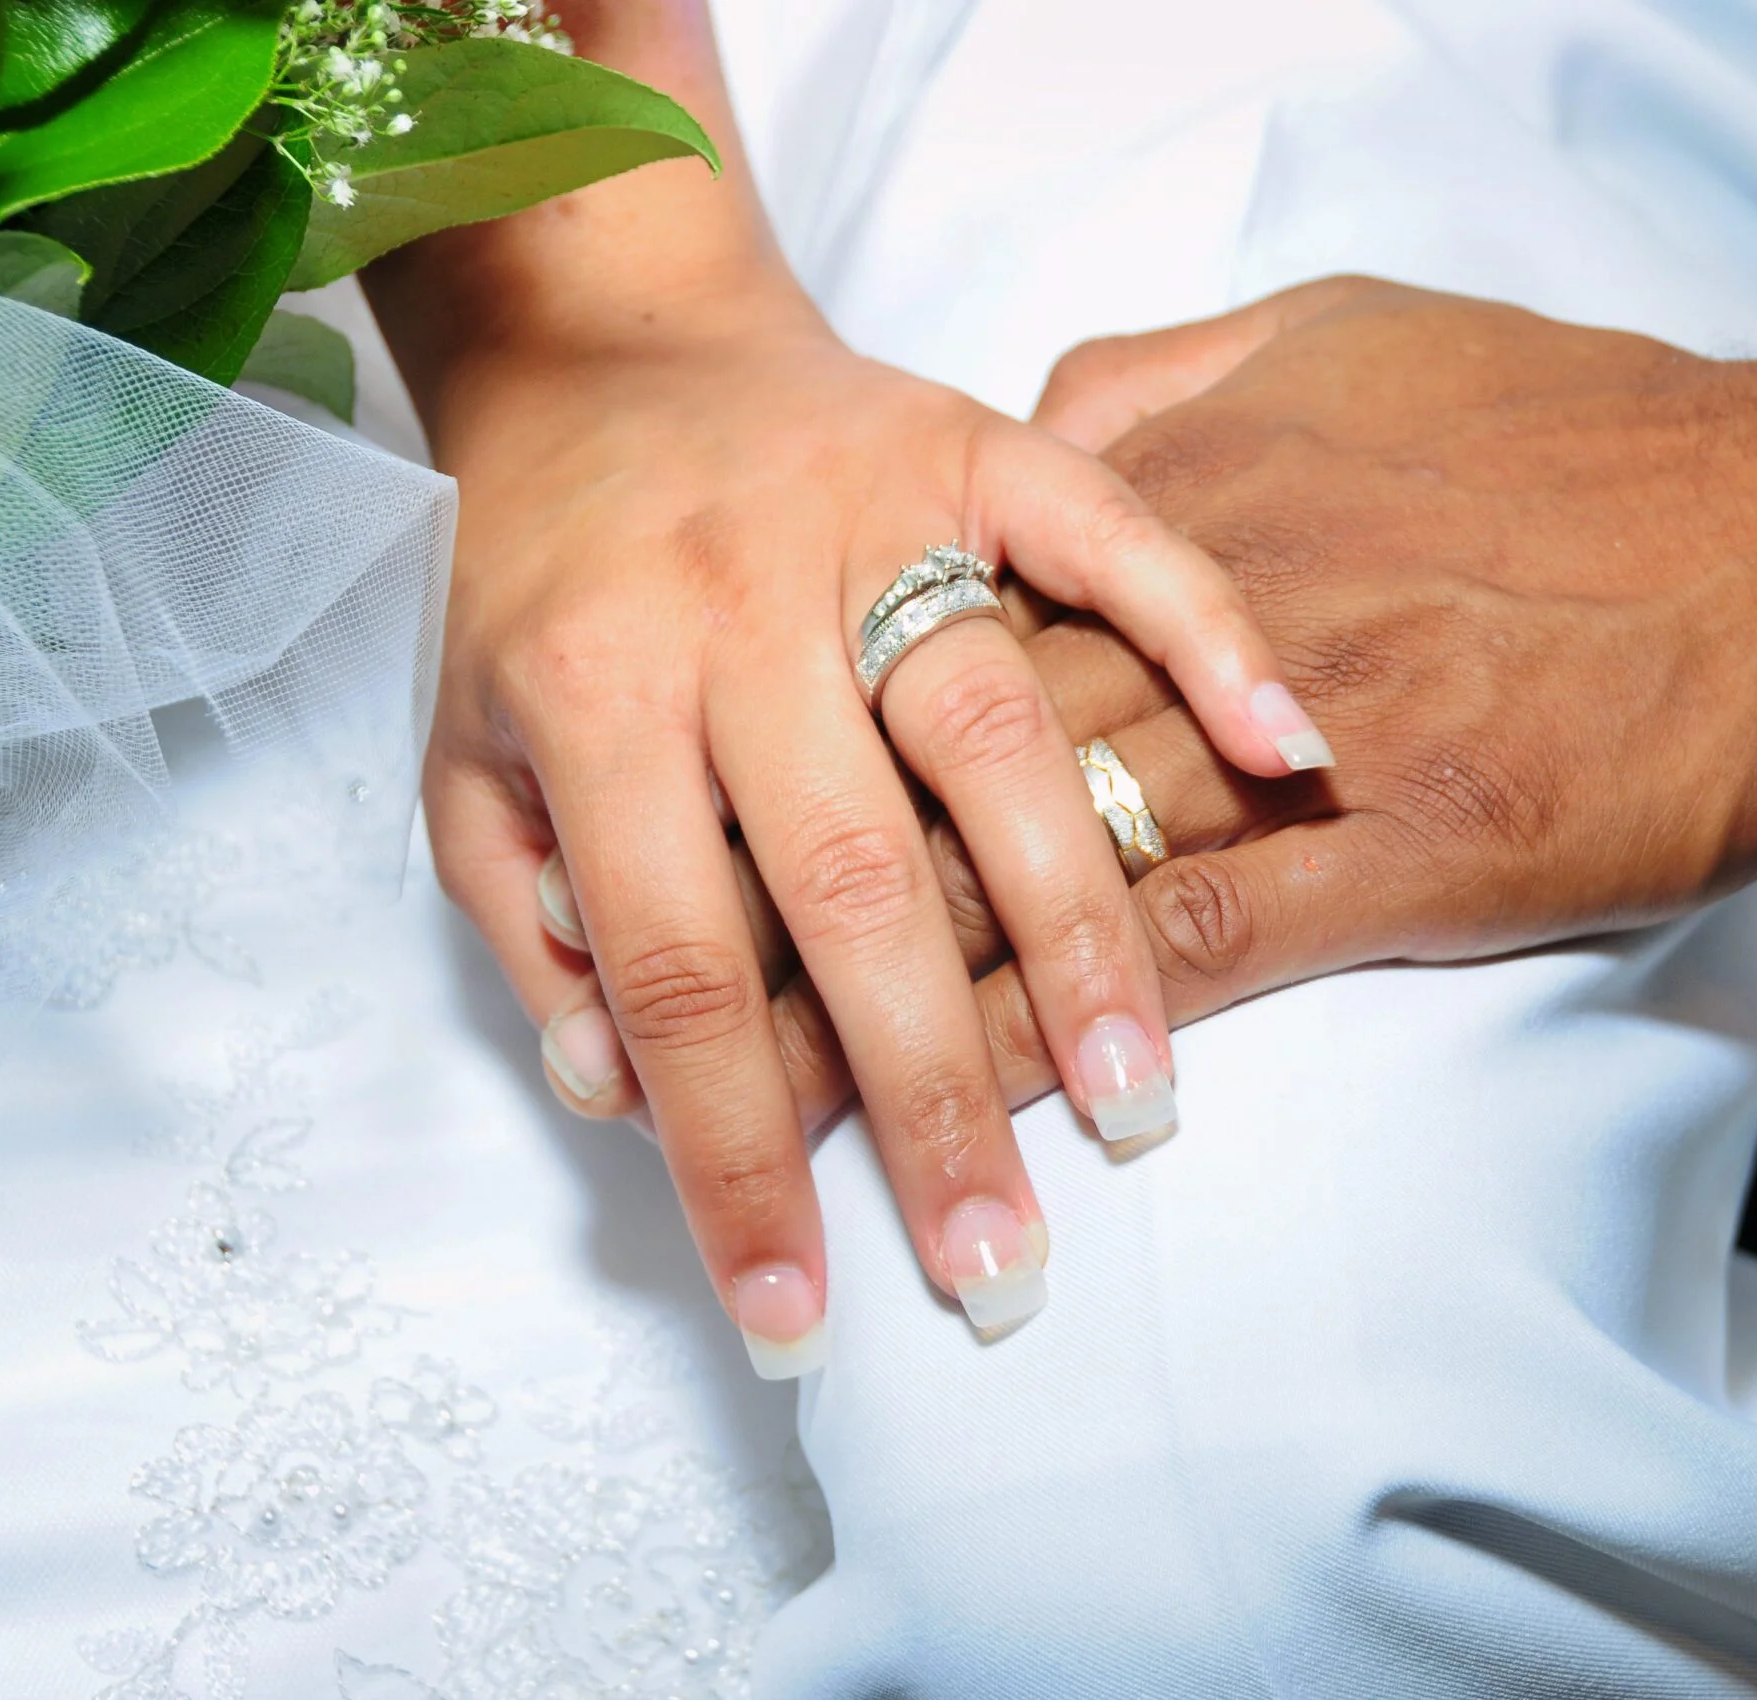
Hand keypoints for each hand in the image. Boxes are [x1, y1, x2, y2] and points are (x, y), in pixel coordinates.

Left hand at [363, 5, 1323, 1365]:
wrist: (601, 343)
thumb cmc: (540, 577)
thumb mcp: (465, 753)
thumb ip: (535, 927)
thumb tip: (616, 1104)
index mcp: (589, 688)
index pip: (672, 969)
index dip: (732, 1157)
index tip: (798, 1313)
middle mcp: (732, 604)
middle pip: (851, 878)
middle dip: (933, 1087)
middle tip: (1000, 1259)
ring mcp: (868, 515)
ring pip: (997, 733)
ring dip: (1080, 919)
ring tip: (1140, 1092)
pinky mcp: (973, 444)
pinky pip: (1109, 533)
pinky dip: (1205, 632)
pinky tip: (1291, 751)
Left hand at [758, 279, 1756, 1117]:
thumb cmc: (1579, 426)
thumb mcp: (1347, 334)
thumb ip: (1166, 382)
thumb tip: (1043, 430)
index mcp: (1151, 485)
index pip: (915, 626)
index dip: (796, 735)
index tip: (692, 823)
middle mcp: (1174, 609)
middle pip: (925, 755)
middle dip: (785, 886)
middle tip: (657, 994)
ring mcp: (1277, 738)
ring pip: (1026, 873)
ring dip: (892, 995)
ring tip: (767, 1106)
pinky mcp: (1388, 854)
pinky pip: (1183, 949)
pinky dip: (1073, 1034)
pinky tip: (988, 1115)